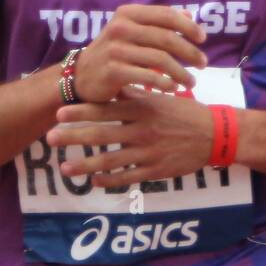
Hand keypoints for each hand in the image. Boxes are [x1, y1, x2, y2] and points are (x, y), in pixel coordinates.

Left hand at [47, 86, 214, 188]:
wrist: (215, 136)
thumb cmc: (186, 112)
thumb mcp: (162, 96)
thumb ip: (136, 93)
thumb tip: (113, 83)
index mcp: (143, 109)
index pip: (106, 109)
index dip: (81, 112)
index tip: (59, 113)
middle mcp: (142, 130)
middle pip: (102, 135)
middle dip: (74, 137)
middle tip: (50, 138)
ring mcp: (148, 153)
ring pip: (111, 161)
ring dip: (85, 166)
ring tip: (64, 169)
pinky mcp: (156, 171)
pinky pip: (128, 178)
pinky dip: (110, 181)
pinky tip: (94, 182)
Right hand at [71, 4, 207, 102]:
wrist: (82, 75)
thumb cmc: (114, 52)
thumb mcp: (132, 31)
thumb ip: (158, 22)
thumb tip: (189, 14)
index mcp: (128, 13)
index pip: (166, 15)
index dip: (188, 26)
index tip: (203, 38)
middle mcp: (121, 28)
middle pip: (166, 38)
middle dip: (190, 52)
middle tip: (203, 64)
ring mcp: (116, 49)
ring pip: (160, 59)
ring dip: (181, 72)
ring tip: (191, 81)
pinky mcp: (113, 71)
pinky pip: (148, 76)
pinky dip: (165, 83)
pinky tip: (173, 88)